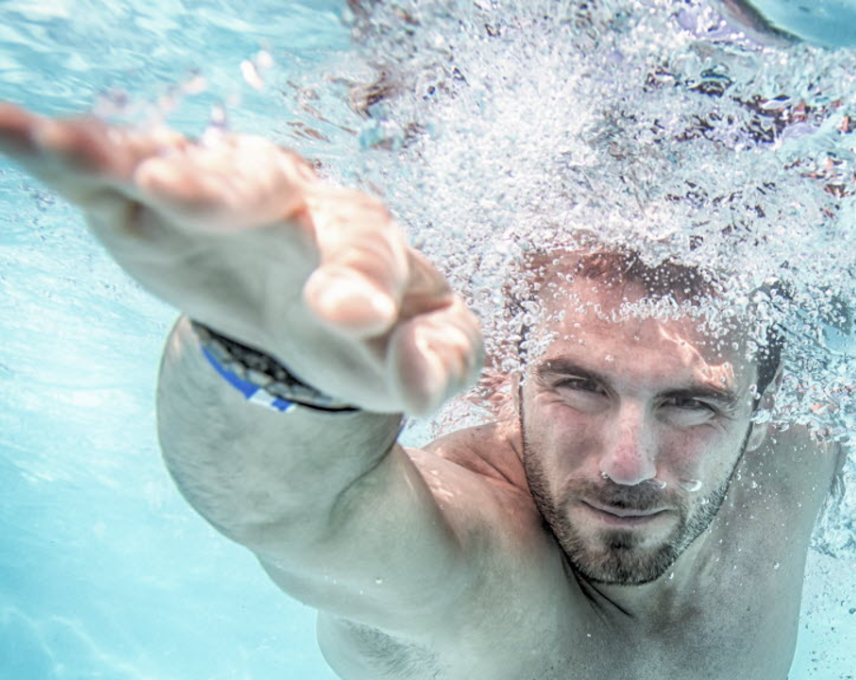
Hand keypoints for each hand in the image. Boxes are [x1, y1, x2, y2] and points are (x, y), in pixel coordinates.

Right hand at [0, 104, 483, 414]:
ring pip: (182, 161)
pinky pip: (111, 167)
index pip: (368, 250)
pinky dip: (64, 151)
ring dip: (132, 155)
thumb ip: (437, 364)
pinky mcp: (155, 206)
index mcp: (365, 242)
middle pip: (264, 182)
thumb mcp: (420, 355)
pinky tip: (15, 133)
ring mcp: (224, 196)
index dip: (358, 278)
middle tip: (174, 192)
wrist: (309, 316)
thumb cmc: (371, 335)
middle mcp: (294, 203)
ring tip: (72, 152)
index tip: (348, 315)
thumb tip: (420, 382)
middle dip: (223, 188)